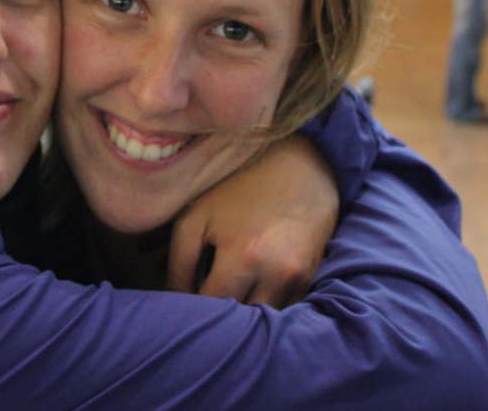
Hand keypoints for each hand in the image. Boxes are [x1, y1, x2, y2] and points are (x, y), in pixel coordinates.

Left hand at [167, 136, 338, 306]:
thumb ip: (178, 263)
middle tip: (198, 301)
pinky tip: (248, 288)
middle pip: (241, 321)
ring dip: (243, 315)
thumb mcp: (196, 217)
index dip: (191, 309)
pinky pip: (285, 308)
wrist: (299, 166)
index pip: (212, 307)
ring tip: (222, 294)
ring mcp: (300, 279)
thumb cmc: (237, 188)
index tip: (179, 304)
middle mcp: (277, 275)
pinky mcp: (312, 278)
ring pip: (265, 318)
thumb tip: (174, 300)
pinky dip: (264, 305)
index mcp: (244, 259)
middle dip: (217, 316)